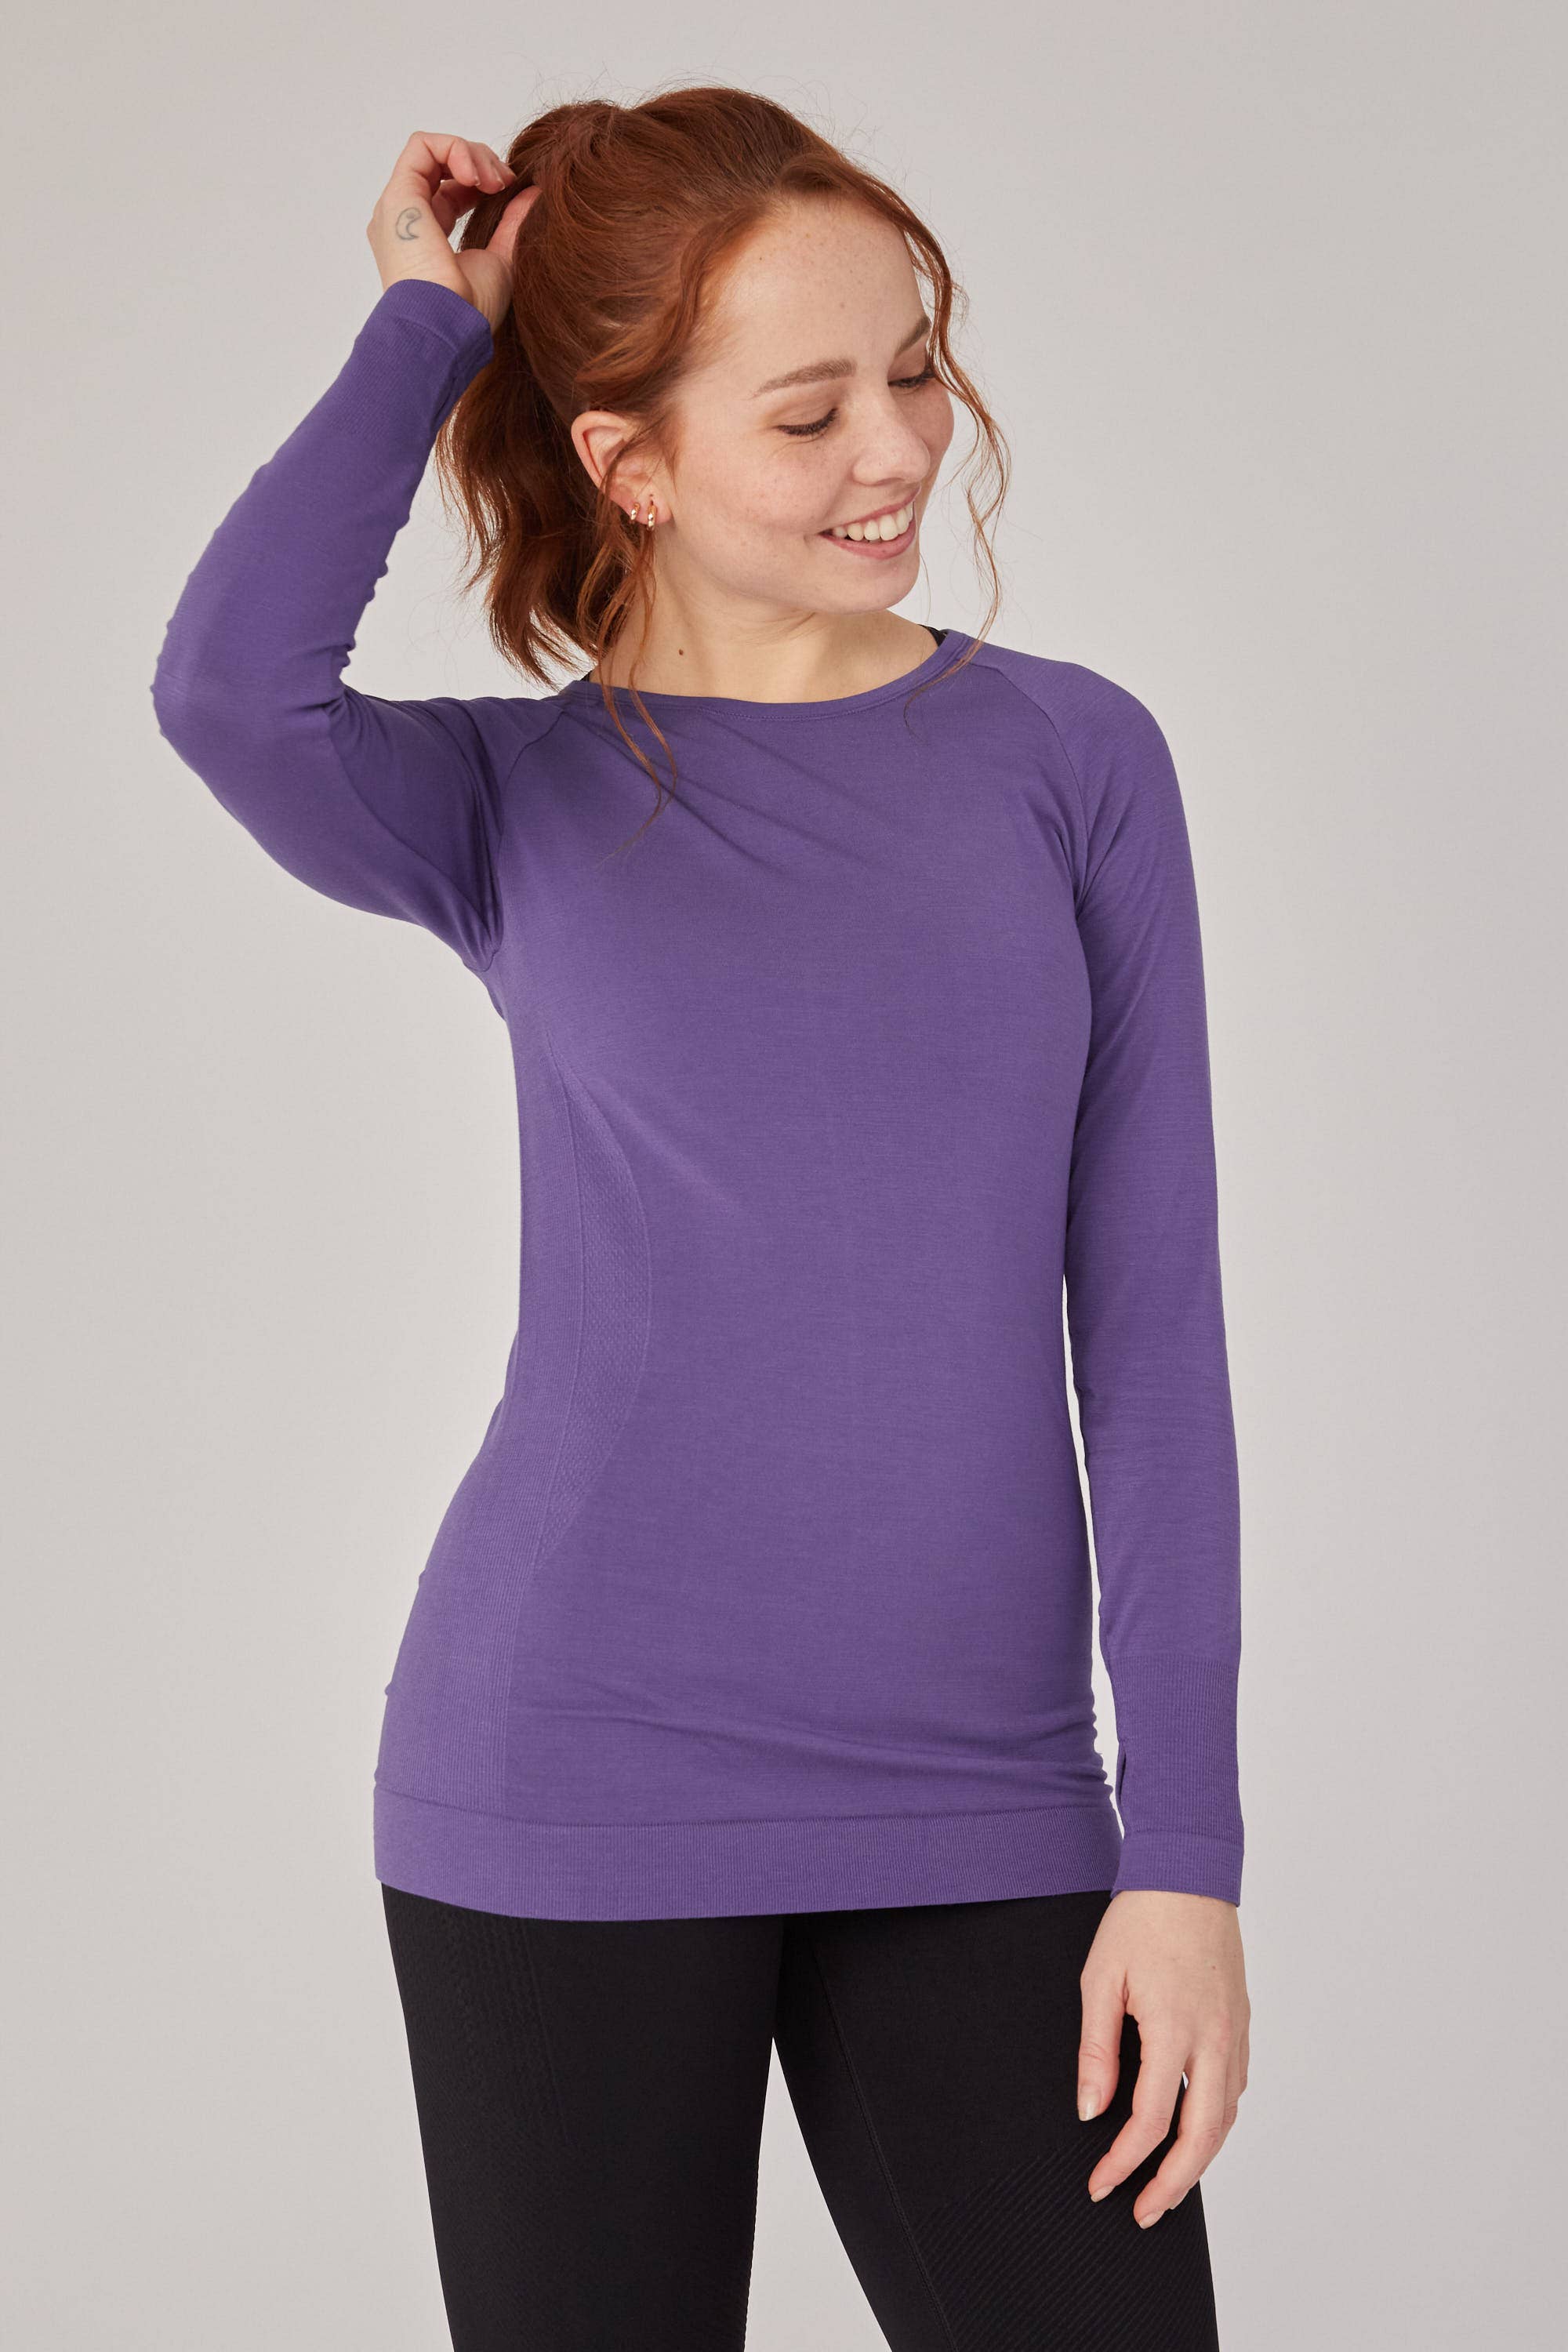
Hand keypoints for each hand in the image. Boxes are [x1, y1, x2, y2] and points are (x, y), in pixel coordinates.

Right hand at [366, 130, 540, 332]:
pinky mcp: (399, 195)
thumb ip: (513, 224)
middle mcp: (407, 220)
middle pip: (442, 167)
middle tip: (505, 183)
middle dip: (480, 163)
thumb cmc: (470, 310)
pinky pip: (423, 146)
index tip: (509, 192)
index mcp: (426, 240)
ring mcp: (400, 207)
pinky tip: (476, 177)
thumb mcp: (501, 260)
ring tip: (494, 182)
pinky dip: (455, 149)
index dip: (483, 182)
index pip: (452, 192)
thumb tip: (533, 193)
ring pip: (433, 152)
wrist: (447, 325)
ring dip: (471, 155)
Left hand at [1077, 1889, 1249, 2225]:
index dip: (1123, 2162)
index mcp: (1174, 2029)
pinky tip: (1193, 2132)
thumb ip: (1097, 2050)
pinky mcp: (1241, 2024)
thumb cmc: (1139, 1921)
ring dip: (1197, 2161)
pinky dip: (1215, 2124)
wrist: (1188, 1874)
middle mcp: (1214, 2039)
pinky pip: (1234, 2090)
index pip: (1150, 2120)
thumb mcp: (1100, 1980)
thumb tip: (1091, 2111)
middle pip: (1201, 2138)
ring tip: (1166, 2187)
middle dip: (1172, 2186)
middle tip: (1143, 2213)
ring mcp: (1234, 2033)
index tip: (1100, 2185)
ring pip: (1225, 2119)